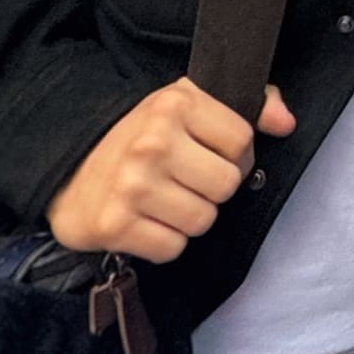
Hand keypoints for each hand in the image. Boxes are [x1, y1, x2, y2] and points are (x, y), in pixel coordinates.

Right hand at [48, 81, 294, 260]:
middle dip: (212, 189)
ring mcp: (132, 185)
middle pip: (227, 185)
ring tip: (164, 200)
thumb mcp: (187, 105)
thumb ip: (248, 106)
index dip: (235, 154)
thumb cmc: (139, 137)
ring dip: (189, 217)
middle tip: (185, 181)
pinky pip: (173, 248)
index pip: (242, 141)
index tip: (210, 155)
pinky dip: (164, 242)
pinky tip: (146, 220)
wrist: (67, 169)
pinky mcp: (114, 225)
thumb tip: (286, 123)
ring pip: (203, 220)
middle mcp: (152, 142)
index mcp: (174, 104)